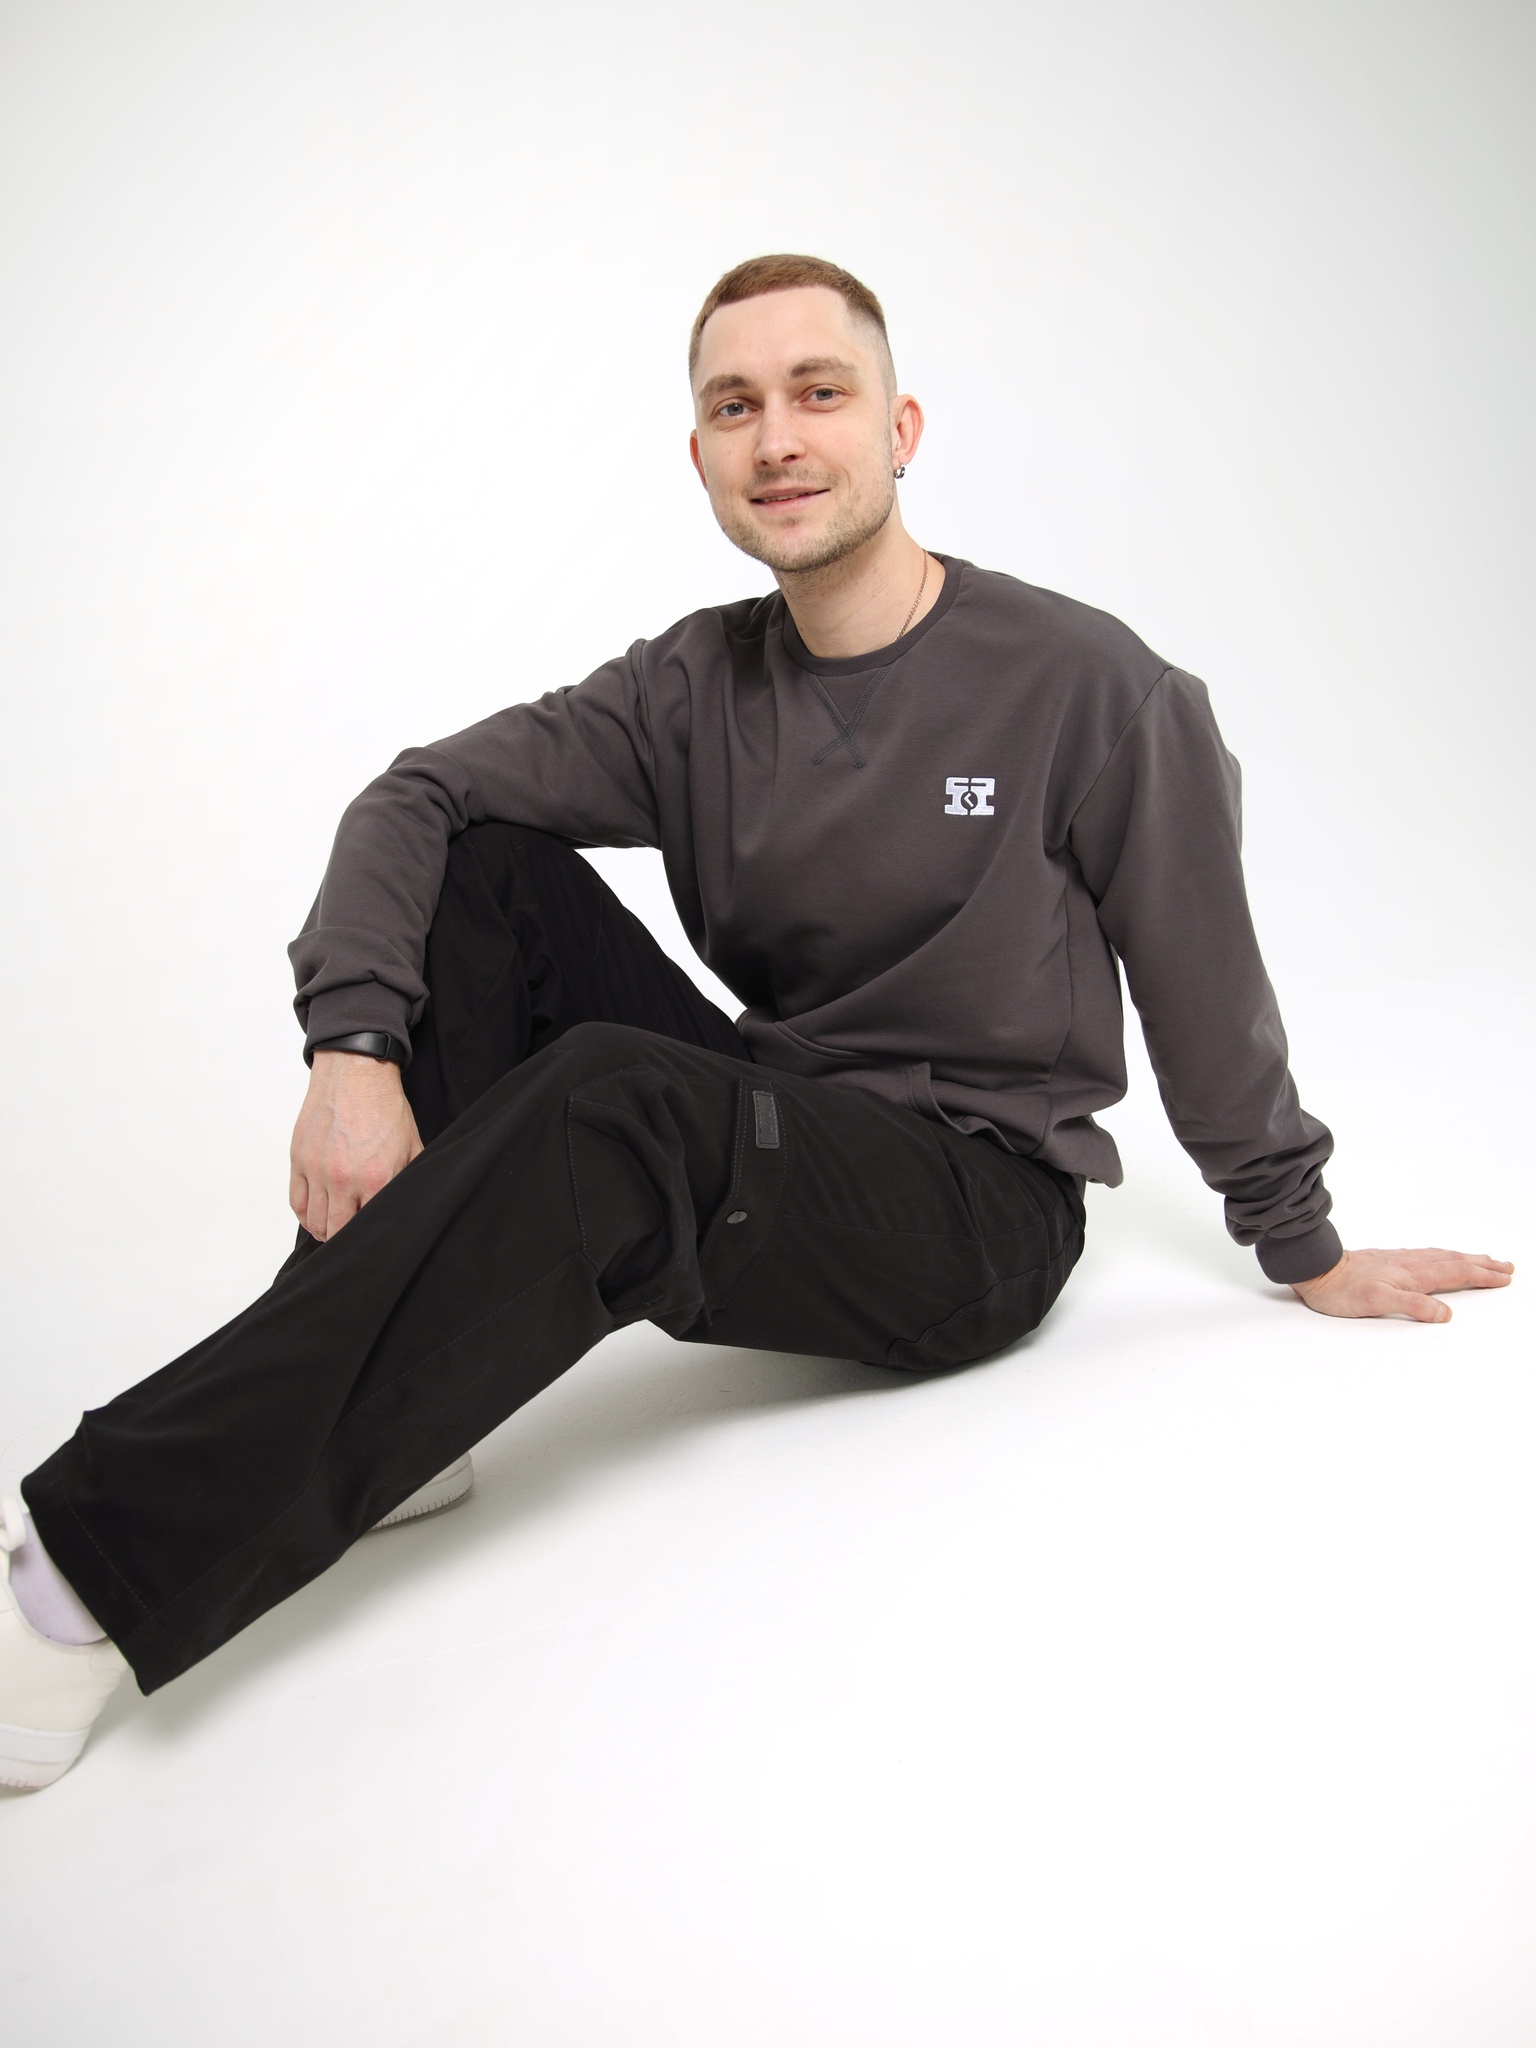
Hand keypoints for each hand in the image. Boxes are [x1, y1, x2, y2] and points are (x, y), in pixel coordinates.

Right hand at [289, 1051, 422, 1241]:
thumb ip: (409, 1179)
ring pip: (314, 1222)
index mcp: (377, 1178)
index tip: (374, 1237)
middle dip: (346, 1240)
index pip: (368, 1227)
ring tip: (335, 1227)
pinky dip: (305, 1214)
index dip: (372, 1236)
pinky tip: (317, 1214)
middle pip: (337, 1232)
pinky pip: (296, 1203)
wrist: (356, 1073)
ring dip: (325, 1230)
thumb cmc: (385, 1108)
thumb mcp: (412, 1146)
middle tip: (353, 1237)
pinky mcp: (299, 1160)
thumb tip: (411, 1205)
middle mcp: (344, 1178)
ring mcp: (317, 1170)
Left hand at [1293, 1247, 1513, 1320]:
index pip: (1457, 1274)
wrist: (1317, 1269)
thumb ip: (1412, 1306)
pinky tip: (1441, 1257)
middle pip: (1455, 1262)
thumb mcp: (1377, 1302)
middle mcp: (1411, 1263)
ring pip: (1442, 1256)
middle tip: (1506, 1266)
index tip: (1504, 1276)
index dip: (1482, 1276)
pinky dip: (1445, 1256)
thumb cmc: (1342, 1290)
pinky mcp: (1389, 1260)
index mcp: (1413, 1274)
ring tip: (1483, 1259)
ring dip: (1466, 1258)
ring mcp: (1400, 1260)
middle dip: (1482, 1265)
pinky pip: (1428, 1255)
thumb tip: (1445, 1314)